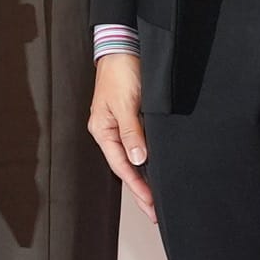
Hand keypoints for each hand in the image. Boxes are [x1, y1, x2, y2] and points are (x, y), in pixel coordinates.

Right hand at [87, 47, 151, 213]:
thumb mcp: (125, 103)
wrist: (124, 46)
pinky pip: (140, 146)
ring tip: (155, 200)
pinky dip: (148, 162)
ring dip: (144, 179)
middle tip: (153, 213)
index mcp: (103, 130)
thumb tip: (138, 159)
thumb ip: (131, 132)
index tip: (150, 203)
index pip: (121, 165)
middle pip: (126, 167)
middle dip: (139, 191)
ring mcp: (121, 126)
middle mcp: (110, 131)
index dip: (136, 185)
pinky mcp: (133, 119)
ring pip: (133, 159)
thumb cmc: (121, 72)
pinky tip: (156, 172)